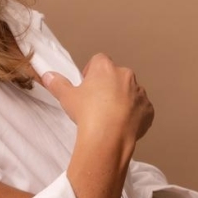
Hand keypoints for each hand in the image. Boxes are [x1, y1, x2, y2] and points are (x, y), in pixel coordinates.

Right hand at [37, 53, 153, 148]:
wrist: (109, 137)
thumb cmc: (87, 112)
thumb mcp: (66, 97)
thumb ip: (57, 83)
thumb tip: (48, 76)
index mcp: (105, 68)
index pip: (99, 60)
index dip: (91, 71)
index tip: (86, 85)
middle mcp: (126, 76)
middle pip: (116, 75)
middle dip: (108, 85)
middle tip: (96, 102)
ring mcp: (140, 93)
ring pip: (130, 92)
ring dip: (121, 99)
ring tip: (109, 116)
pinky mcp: (149, 110)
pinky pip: (140, 108)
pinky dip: (132, 113)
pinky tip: (121, 124)